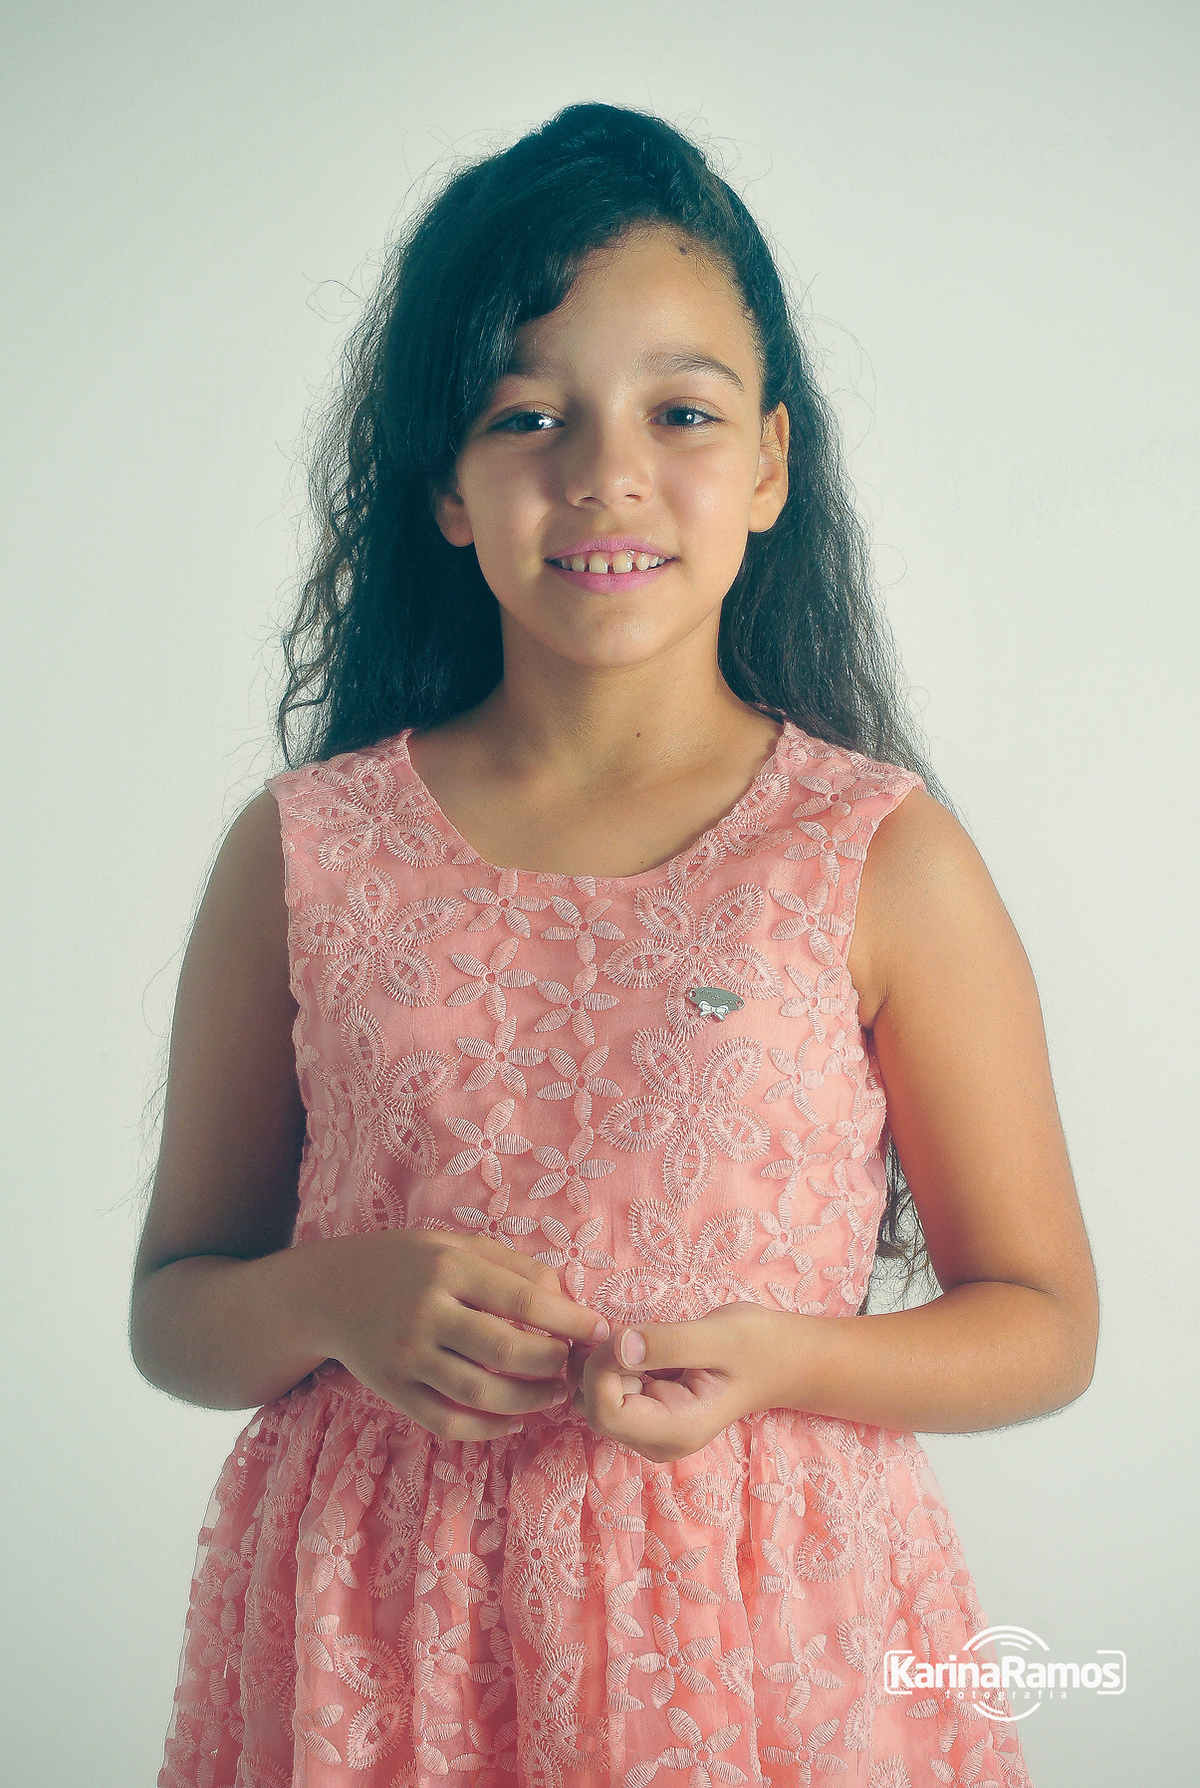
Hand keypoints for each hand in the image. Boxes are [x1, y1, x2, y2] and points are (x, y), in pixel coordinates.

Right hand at [311, 1229, 608, 1442]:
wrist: (328, 1291)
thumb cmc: (407, 1262)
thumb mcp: (456, 1244)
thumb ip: (512, 1267)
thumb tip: (566, 1297)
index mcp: (448, 1268)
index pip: (524, 1300)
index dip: (570, 1320)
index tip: (600, 1331)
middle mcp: (426, 1312)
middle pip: (506, 1351)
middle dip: (553, 1364)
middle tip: (574, 1365)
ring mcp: (406, 1357)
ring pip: (481, 1394)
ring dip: (529, 1402)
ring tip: (553, 1394)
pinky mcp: (393, 1390)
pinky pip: (448, 1422)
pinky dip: (487, 1430)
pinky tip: (513, 1421)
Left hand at [564, 1303, 784, 1463]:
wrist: (781, 1359)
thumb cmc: (757, 1346)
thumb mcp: (720, 1335)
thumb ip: (670, 1343)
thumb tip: (620, 1346)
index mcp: (677, 1430)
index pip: (606, 1412)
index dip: (600, 1369)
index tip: (621, 1335)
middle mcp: (657, 1439)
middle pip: (593, 1407)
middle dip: (596, 1363)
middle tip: (623, 1327)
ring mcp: (650, 1429)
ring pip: (593, 1398)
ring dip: (600, 1361)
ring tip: (632, 1333)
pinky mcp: (646, 1412)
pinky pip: (608, 1390)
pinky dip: (610, 1362)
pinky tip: (635, 1343)